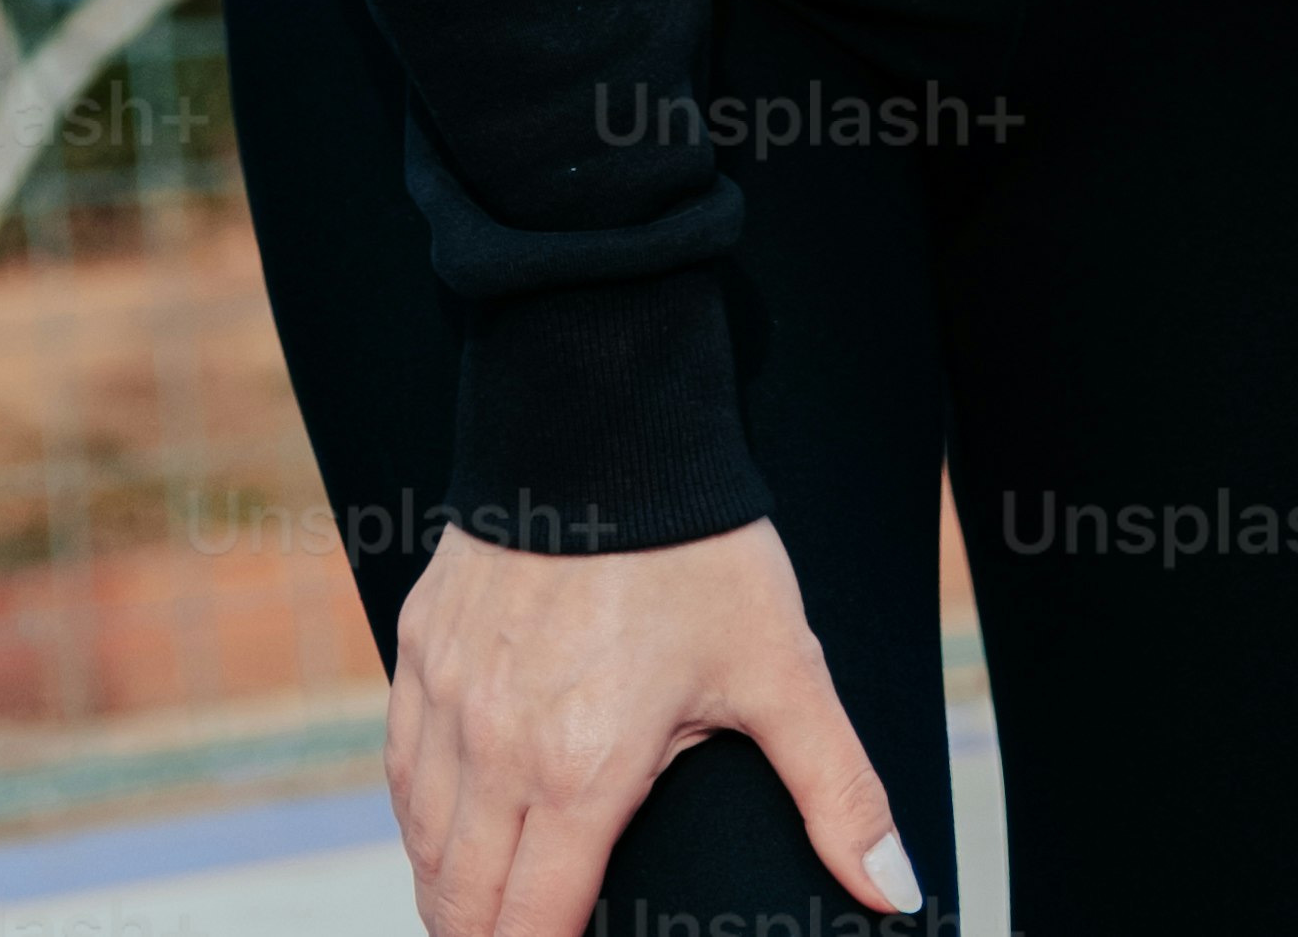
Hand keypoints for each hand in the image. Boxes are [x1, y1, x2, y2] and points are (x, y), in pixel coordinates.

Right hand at [385, 512, 920, 936]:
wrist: (605, 413)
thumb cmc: (699, 547)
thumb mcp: (781, 668)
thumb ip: (838, 792)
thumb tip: (895, 891)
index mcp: (579, 775)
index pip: (531, 931)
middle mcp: (494, 750)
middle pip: (463, 908)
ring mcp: (444, 697)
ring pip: (423, 844)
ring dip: (452, 890)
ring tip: (492, 909)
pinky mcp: (420, 646)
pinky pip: (401, 766)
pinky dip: (424, 815)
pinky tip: (453, 826)